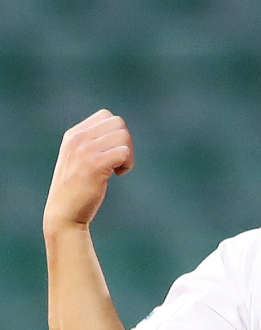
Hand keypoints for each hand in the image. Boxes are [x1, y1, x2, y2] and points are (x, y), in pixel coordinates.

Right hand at [43, 109, 133, 232]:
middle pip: (118, 123)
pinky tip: (117, 174)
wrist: (63, 214)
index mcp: (74, 135)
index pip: (106, 116)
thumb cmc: (76, 190)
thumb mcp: (79, 159)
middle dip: (126, 142)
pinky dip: (127, 164)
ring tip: (118, 169)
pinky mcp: (94, 165)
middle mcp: (78, 139)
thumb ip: (92, 143)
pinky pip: (123, 152)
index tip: (110, 152)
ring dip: (128, 154)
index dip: (116, 133)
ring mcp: (85, 150)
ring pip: (123, 136)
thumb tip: (120, 131)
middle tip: (118, 162)